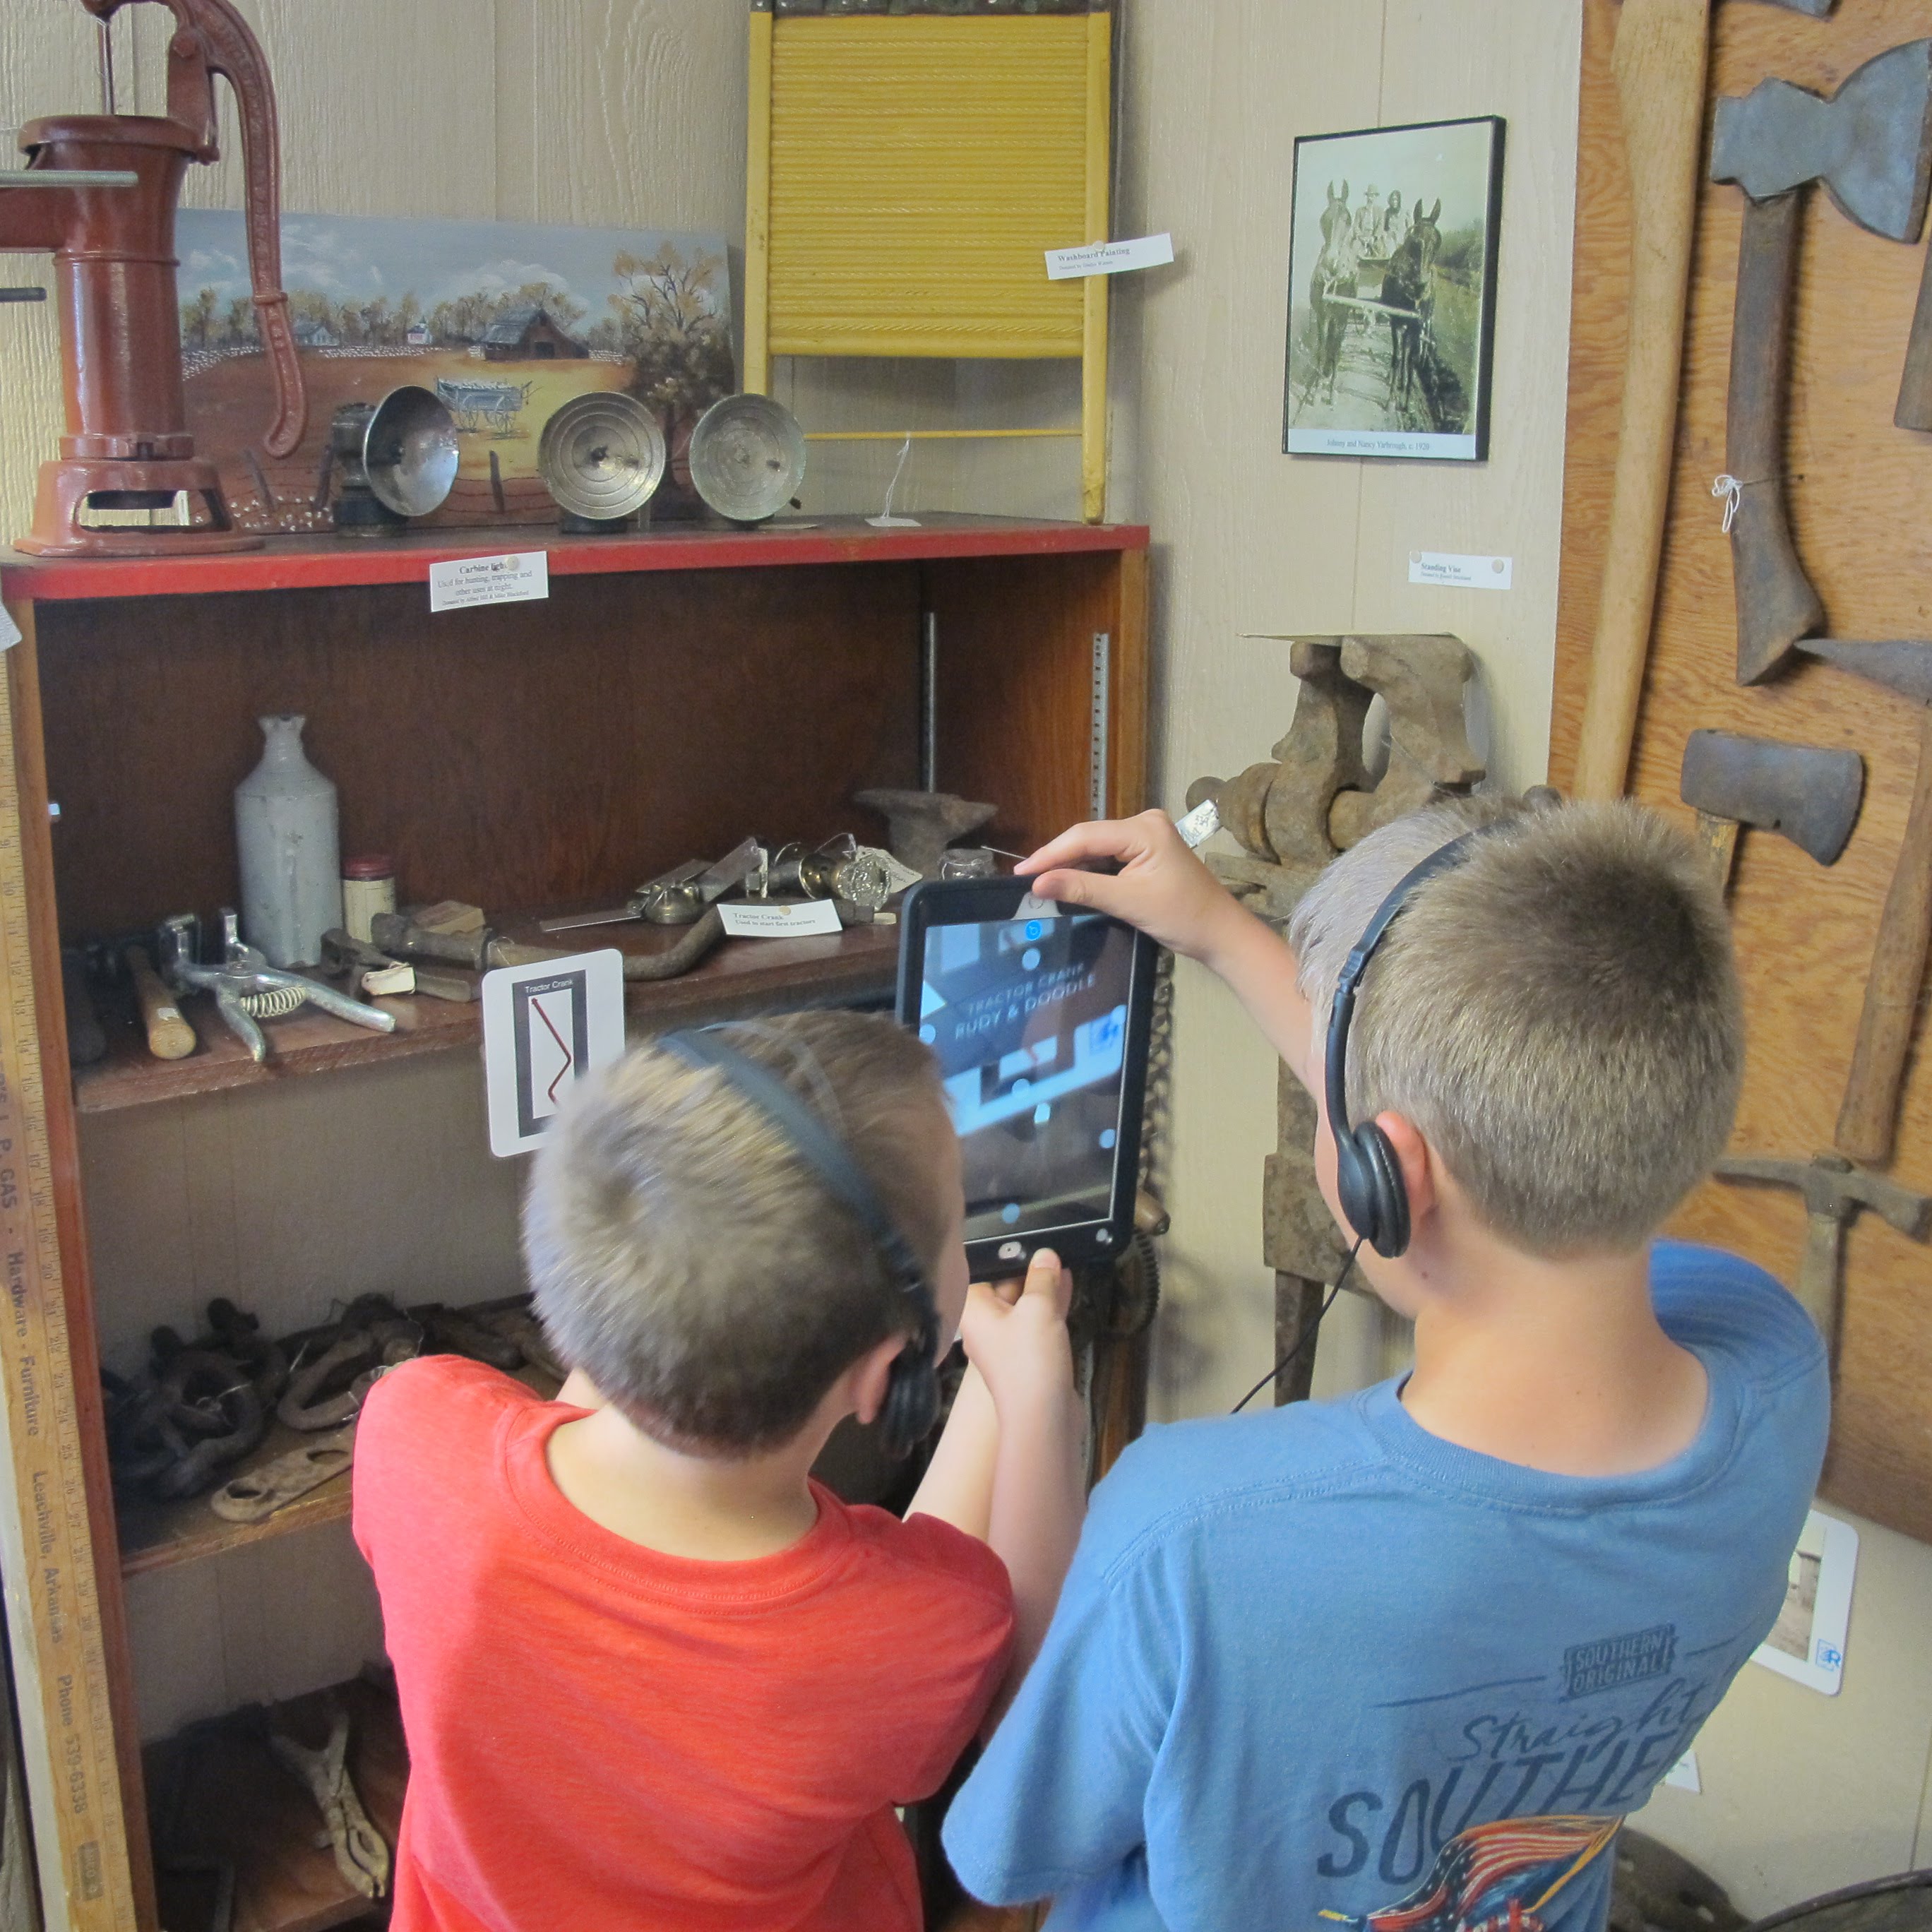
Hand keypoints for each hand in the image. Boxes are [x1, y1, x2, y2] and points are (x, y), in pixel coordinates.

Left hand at [959, 1247, 1075, 1414]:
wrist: (1042, 1417)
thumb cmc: (1029, 1358)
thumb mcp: (1038, 1308)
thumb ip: (1041, 1278)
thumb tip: (1045, 1254)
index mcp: (972, 1310)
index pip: (975, 1271)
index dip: (993, 1251)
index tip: (1010, 1230)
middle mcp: (984, 1324)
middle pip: (999, 1286)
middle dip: (1021, 1265)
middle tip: (1041, 1237)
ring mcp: (1006, 1341)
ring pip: (1021, 1303)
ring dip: (1039, 1283)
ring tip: (1059, 1255)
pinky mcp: (1028, 1354)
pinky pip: (1036, 1319)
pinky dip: (1049, 1302)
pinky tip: (1066, 1280)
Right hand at [1020, 810, 1246, 966]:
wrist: (1221, 933)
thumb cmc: (1182, 917)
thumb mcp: (1128, 902)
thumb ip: (1082, 889)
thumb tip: (1038, 884)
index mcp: (1144, 828)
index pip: (1085, 836)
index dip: (1050, 854)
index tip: (1021, 874)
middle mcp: (1145, 823)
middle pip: (1089, 838)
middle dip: (1058, 859)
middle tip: (1026, 880)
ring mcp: (1148, 836)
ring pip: (1097, 847)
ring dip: (1072, 865)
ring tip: (1040, 881)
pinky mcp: (1148, 851)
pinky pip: (1110, 856)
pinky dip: (1090, 870)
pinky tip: (1069, 881)